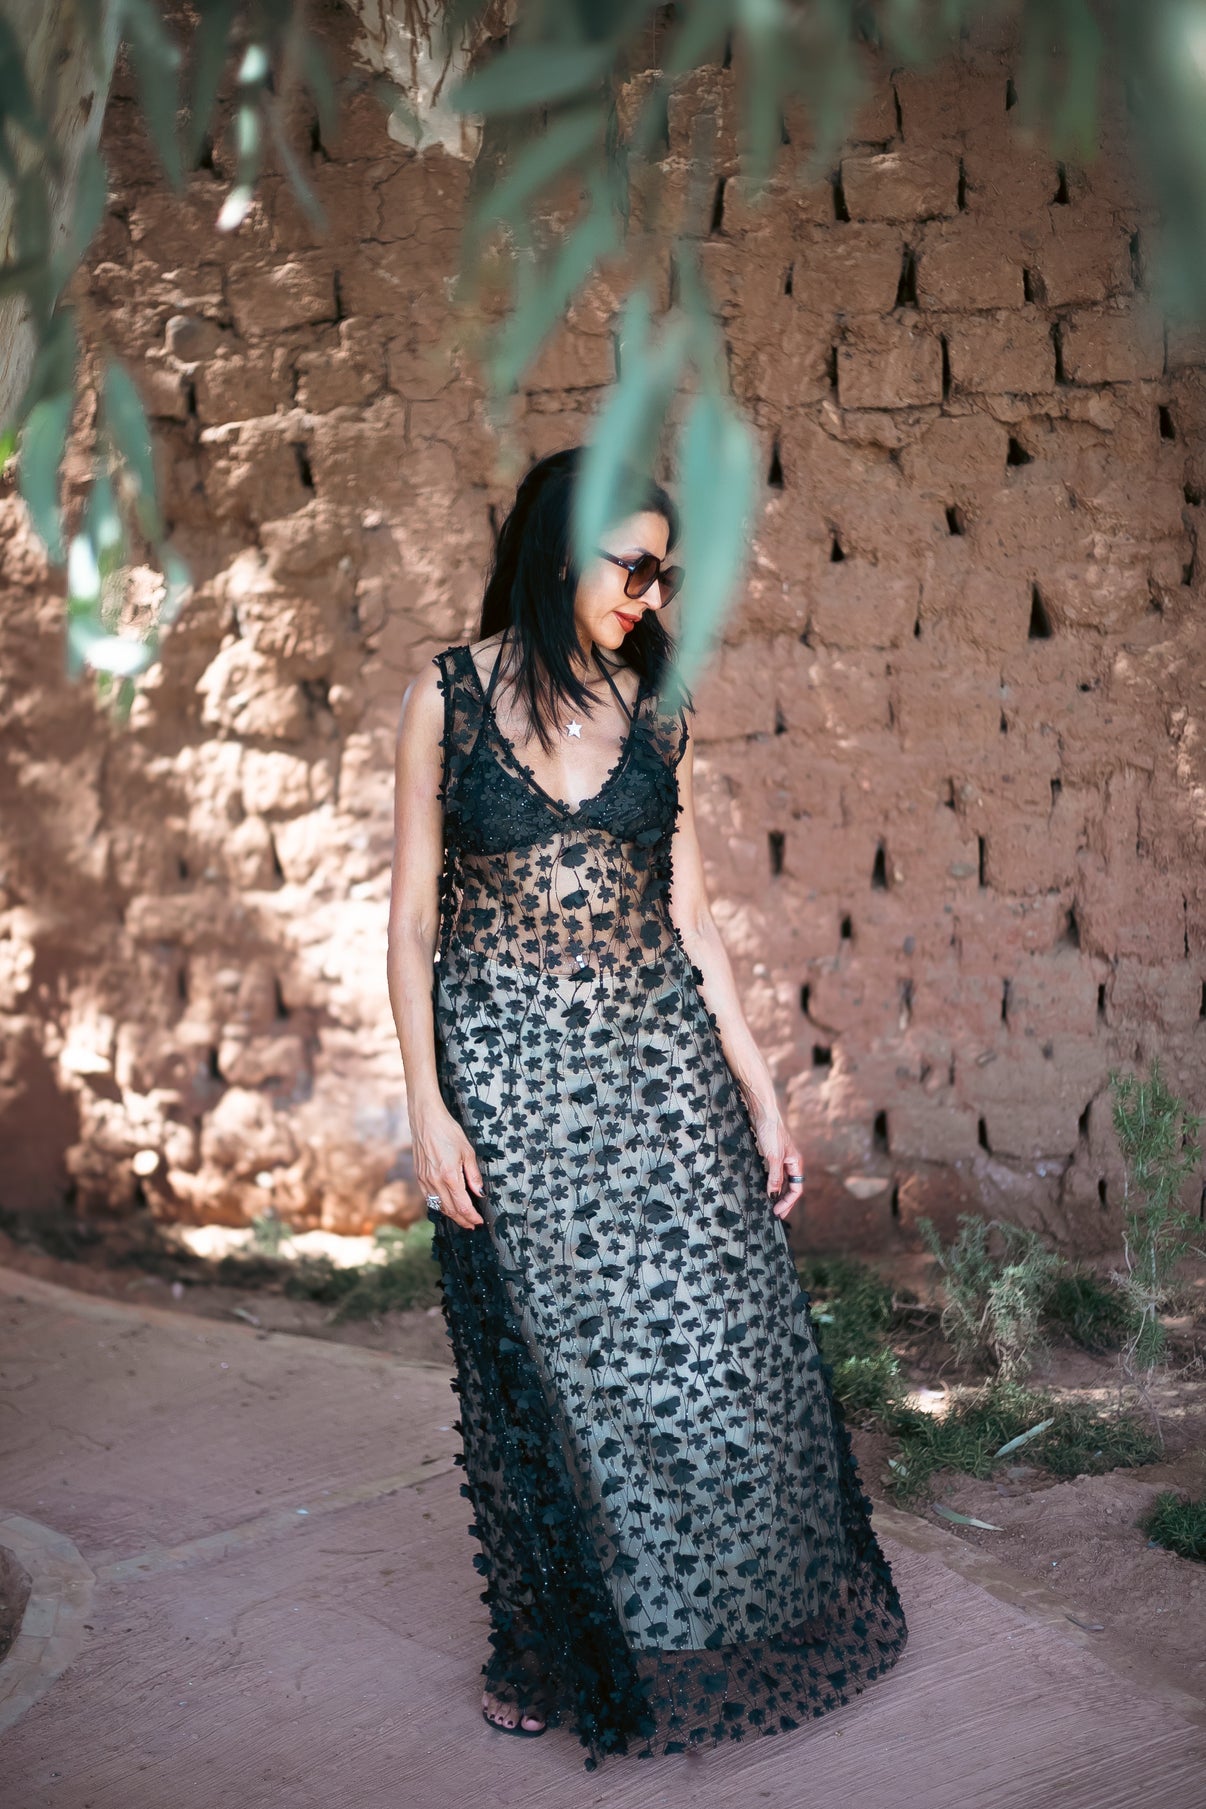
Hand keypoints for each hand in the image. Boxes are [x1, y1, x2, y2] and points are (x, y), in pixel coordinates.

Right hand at [412, 1104, 486, 1228]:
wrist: (426, 1120)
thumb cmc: (448, 1131)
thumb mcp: (467, 1151)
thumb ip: (473, 1175)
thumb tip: (480, 1192)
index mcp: (449, 1176)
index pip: (462, 1205)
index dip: (472, 1216)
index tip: (479, 1221)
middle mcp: (435, 1181)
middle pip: (450, 1210)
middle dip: (462, 1220)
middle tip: (472, 1225)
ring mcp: (425, 1180)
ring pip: (438, 1206)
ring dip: (451, 1215)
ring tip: (461, 1219)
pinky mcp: (419, 1176)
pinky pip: (429, 1198)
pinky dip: (439, 1206)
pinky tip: (446, 1206)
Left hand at [748, 1102, 804, 1220]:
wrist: (763, 1114)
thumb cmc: (771, 1133)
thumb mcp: (773, 1157)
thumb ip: (775, 1177)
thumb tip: (774, 1195)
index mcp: (796, 1164)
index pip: (797, 1189)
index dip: (788, 1202)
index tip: (777, 1212)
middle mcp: (791, 1163)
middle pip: (791, 1187)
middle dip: (785, 1201)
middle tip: (776, 1214)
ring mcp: (782, 1159)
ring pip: (783, 1181)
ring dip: (778, 1194)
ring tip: (771, 1205)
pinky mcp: (772, 1156)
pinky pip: (774, 1175)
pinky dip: (771, 1184)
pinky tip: (765, 1189)